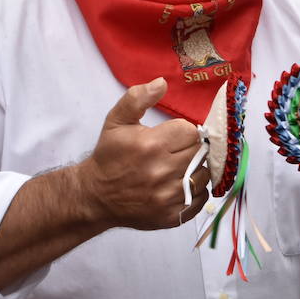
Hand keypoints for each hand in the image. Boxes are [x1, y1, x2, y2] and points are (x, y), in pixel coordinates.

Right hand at [73, 77, 207, 230]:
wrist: (96, 196)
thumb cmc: (109, 156)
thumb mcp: (116, 121)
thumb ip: (138, 98)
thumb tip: (162, 82)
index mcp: (151, 145)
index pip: (190, 131)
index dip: (183, 131)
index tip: (172, 136)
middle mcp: (162, 172)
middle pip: (199, 152)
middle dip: (190, 149)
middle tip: (176, 151)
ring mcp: (167, 197)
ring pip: (203, 175)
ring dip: (195, 169)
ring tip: (179, 167)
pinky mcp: (171, 216)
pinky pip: (200, 199)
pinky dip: (195, 191)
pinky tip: (180, 185)